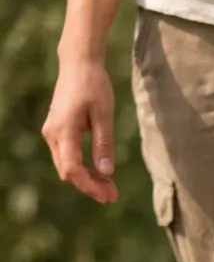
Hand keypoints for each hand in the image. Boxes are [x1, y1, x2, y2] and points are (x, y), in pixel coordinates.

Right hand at [42, 57, 117, 202]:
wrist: (78, 65)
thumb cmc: (93, 86)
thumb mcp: (104, 114)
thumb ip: (104, 143)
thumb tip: (107, 172)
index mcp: (63, 130)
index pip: (72, 168)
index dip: (89, 185)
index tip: (109, 196)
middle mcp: (53, 134)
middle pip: (67, 171)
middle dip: (89, 185)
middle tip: (113, 195)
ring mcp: (53, 133)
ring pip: (66, 165)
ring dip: (86, 178)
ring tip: (110, 187)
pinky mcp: (57, 130)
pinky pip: (67, 156)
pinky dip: (82, 167)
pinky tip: (100, 172)